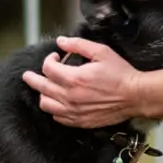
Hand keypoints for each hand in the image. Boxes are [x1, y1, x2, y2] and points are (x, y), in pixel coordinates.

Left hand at [22, 36, 140, 127]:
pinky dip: (54, 109)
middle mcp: (70, 96)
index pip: (48, 69)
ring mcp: (74, 111)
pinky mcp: (80, 121)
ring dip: (43, 94)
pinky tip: (58, 102)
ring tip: (45, 89)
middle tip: (27, 75)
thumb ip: (79, 45)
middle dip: (32, 79)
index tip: (55, 56)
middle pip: (41, 88)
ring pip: (46, 104)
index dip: (49, 60)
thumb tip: (61, 41)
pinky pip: (58, 117)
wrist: (134, 96)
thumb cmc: (120, 73)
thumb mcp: (101, 52)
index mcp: (74, 78)